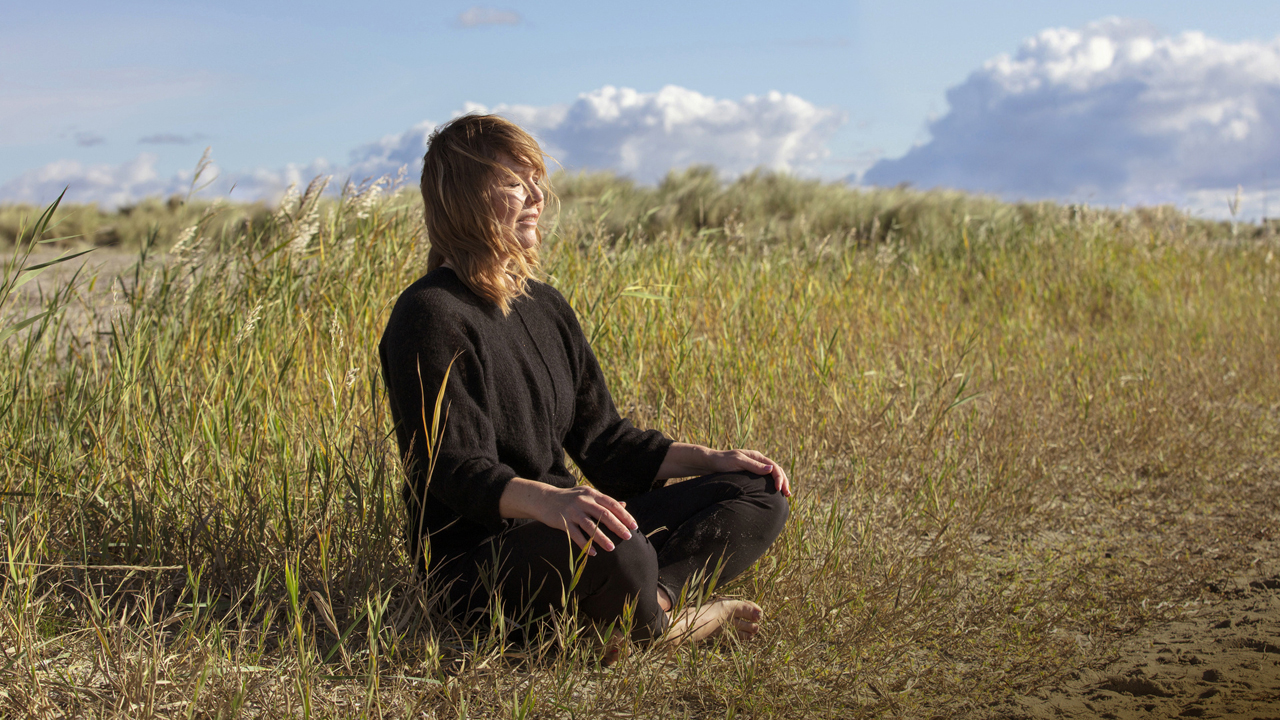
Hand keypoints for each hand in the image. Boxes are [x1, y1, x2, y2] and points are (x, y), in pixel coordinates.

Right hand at [500, 478, 638, 555]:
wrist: (544, 499)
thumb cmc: (570, 498)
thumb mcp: (587, 494)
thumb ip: (604, 501)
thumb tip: (624, 505)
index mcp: (592, 494)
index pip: (612, 504)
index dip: (624, 515)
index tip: (634, 526)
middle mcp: (583, 500)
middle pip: (604, 514)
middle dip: (617, 526)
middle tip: (628, 537)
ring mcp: (572, 511)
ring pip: (590, 526)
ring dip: (602, 538)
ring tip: (611, 548)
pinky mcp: (563, 521)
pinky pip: (575, 535)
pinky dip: (585, 544)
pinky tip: (593, 553)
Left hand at [709, 449, 792, 496]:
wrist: (710, 463)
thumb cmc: (722, 462)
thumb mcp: (738, 462)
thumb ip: (754, 465)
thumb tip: (771, 469)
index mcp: (757, 456)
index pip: (774, 466)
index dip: (779, 478)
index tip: (779, 489)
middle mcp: (757, 461)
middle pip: (776, 470)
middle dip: (784, 481)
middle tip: (788, 494)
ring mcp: (754, 468)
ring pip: (772, 475)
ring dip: (780, 483)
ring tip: (785, 494)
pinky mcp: (750, 475)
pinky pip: (764, 479)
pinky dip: (771, 485)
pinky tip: (773, 493)